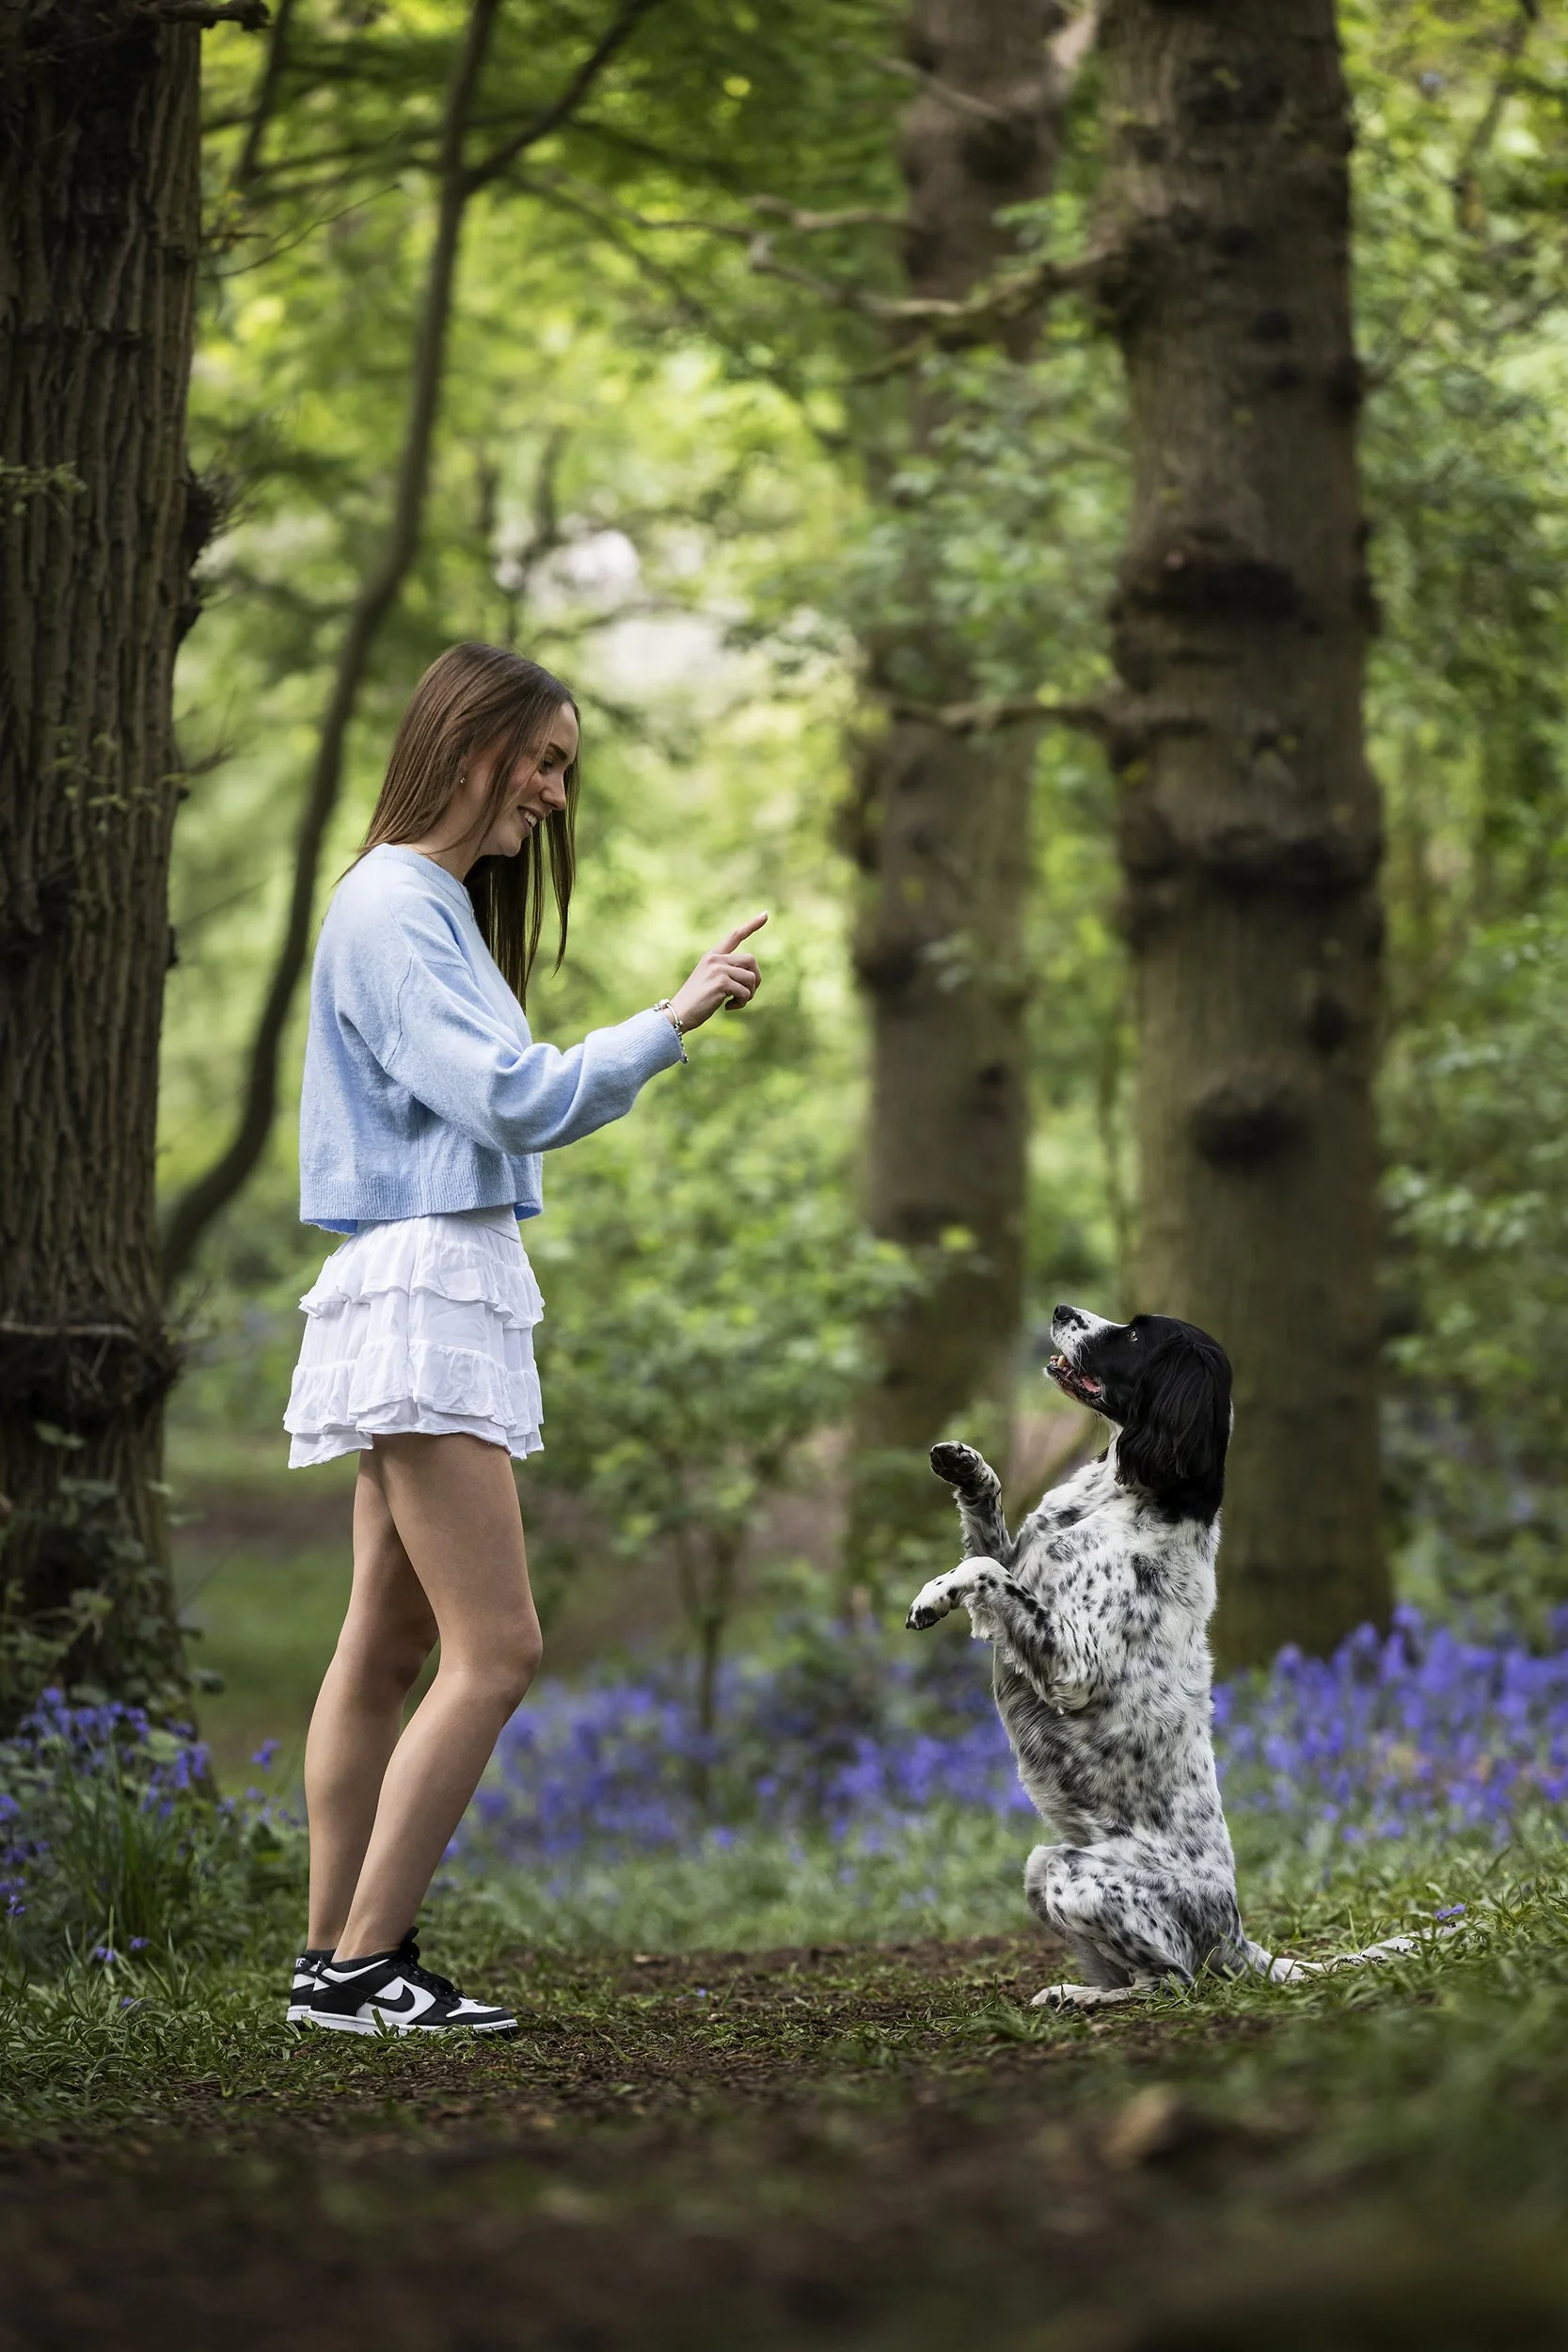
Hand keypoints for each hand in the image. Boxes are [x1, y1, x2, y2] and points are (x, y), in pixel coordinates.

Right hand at [668, 913, 766, 1033]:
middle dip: (756, 979)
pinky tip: (728, 1007)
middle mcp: (715, 959)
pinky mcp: (721, 982)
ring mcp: (717, 969)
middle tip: (748, 994)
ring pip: (751, 977)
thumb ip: (727, 972)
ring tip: (737, 1002)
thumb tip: (752, 976)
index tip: (765, 915)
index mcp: (712, 955)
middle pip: (751, 960)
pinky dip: (741, 1003)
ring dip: (749, 994)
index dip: (752, 925)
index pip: (735, 936)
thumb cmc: (696, 1001)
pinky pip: (745, 992)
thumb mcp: (710, 980)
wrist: (678, 1013)